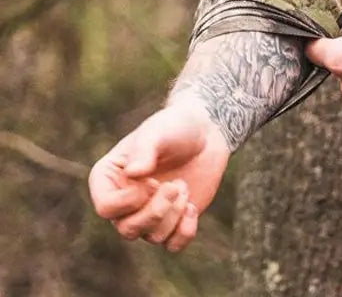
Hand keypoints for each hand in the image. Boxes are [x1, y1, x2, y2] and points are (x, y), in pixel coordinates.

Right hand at [88, 101, 230, 251]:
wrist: (205, 132)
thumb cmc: (174, 127)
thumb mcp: (158, 131)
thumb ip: (145, 150)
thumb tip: (133, 173)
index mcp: (108, 179)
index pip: (106, 208)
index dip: (130, 200)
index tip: (151, 179)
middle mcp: (124, 202)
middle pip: (128, 229)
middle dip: (156, 210)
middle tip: (175, 184)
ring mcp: (147, 213)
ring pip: (153, 236)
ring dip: (174, 213)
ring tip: (183, 185)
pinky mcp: (172, 220)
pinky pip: (173, 245)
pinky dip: (185, 231)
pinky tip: (192, 206)